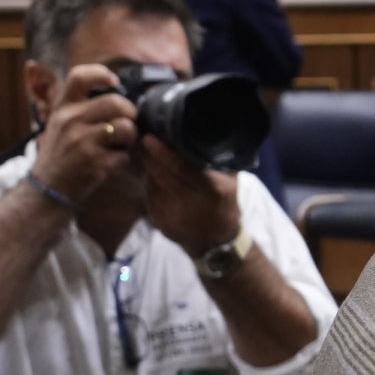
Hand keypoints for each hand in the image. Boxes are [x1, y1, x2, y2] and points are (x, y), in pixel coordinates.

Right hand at [35, 64, 140, 202]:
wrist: (48, 187)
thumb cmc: (60, 152)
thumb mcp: (59, 122)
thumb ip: (80, 105)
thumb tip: (115, 89)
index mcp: (63, 108)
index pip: (79, 76)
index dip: (102, 74)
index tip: (114, 83)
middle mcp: (71, 121)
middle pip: (116, 102)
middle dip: (130, 112)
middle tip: (128, 120)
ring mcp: (83, 142)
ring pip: (126, 128)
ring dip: (131, 136)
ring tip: (122, 142)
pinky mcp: (95, 163)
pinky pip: (125, 155)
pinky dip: (124, 159)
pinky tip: (113, 161)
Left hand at [140, 136, 241, 256]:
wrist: (215, 242)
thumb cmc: (225, 205)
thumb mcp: (231, 182)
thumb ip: (219, 160)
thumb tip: (203, 132)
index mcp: (213, 191)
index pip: (183, 167)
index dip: (164, 152)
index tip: (150, 137)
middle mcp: (192, 204)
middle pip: (164, 174)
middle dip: (150, 155)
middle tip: (143, 137)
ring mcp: (173, 215)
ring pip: (153, 183)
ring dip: (147, 165)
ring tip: (144, 149)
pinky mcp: (160, 221)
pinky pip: (150, 194)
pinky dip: (148, 180)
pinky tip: (149, 170)